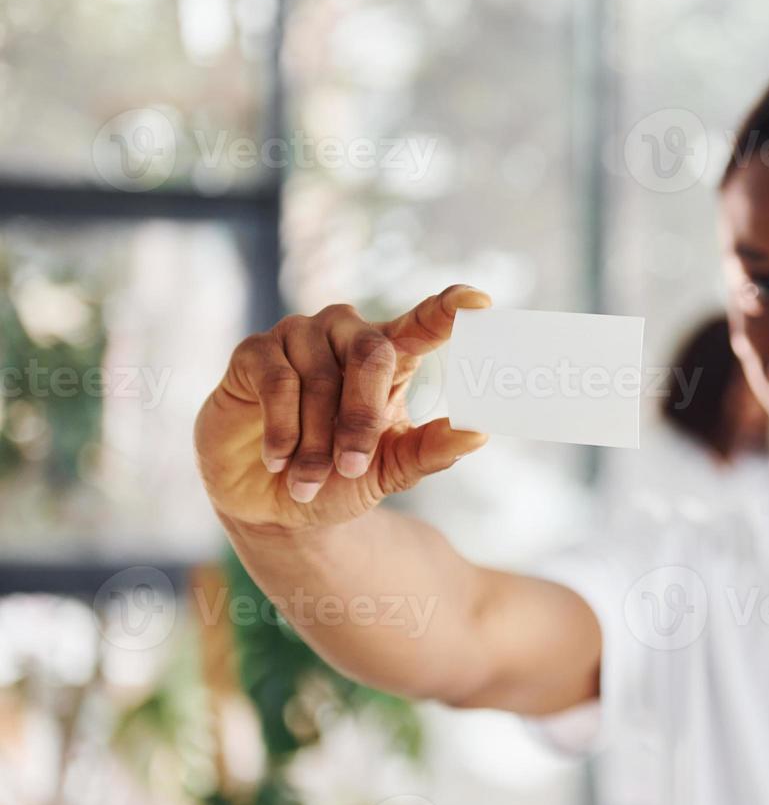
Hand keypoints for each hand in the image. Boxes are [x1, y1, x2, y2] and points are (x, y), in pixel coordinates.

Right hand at [194, 284, 490, 530]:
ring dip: (316, 439)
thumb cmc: (339, 478)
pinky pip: (277, 382)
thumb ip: (432, 450)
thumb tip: (478, 433)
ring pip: (320, 378)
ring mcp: (299, 336)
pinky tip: (278, 459)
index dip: (446, 309)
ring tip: (308, 480)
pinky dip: (282, 429)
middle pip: (371, 353)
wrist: (273, 504)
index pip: (422, 323)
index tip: (478, 300)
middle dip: (363, 417)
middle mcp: (346, 334)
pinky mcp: (254, 351)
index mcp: (388, 355)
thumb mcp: (391, 469)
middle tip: (352, 466)